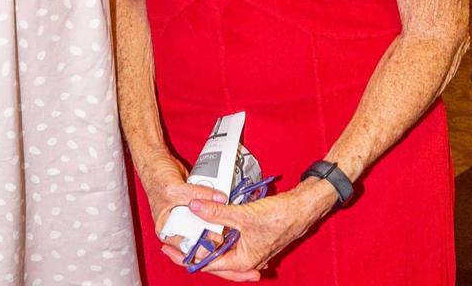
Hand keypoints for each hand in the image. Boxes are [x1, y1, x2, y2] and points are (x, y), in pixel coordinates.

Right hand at [138, 148, 227, 238]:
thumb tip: (220, 198)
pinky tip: (220, 203)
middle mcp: (176, 224)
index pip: (186, 246)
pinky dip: (212, 204)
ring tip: (224, 215)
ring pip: (203, 221)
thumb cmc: (156, 176)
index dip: (201, 245)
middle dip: (211, 232)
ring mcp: (185, 213)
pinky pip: (205, 207)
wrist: (156, 159)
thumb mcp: (175, 189)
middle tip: (223, 228)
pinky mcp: (193, 202)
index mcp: (166, 229)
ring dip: (214, 218)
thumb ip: (197, 195)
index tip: (216, 237)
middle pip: (197, 236)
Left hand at [159, 179, 335, 279]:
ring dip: (207, 237)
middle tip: (173, 240)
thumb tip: (193, 208)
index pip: (208, 263)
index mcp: (242, 261)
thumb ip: (216, 213)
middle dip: (194, 247)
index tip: (169, 247)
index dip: (187, 255)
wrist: (302, 208)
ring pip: (222, 245)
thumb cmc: (278, 216)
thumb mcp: (243, 215)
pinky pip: (230, 235)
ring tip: (188, 228)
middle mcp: (245, 258)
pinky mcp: (253, 234)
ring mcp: (250, 247)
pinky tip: (210, 219)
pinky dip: (219, 228)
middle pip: (213, 256)